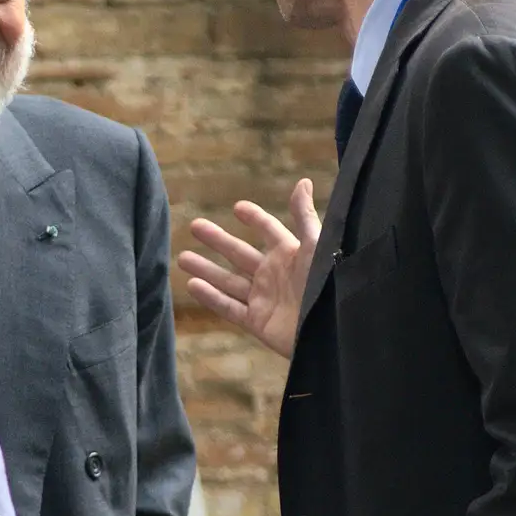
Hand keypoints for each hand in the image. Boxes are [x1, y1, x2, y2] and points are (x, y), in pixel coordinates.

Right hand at [176, 178, 320, 359]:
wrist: (333, 333)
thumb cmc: (329, 288)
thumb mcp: (318, 247)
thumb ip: (305, 217)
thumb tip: (303, 182)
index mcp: (291, 254)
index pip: (269, 230)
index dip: (254, 218)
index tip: (238, 207)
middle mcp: (274, 274)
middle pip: (239, 253)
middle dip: (217, 240)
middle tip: (194, 226)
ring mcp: (264, 299)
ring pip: (228, 280)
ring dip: (205, 268)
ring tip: (181, 257)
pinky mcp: (258, 322)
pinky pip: (229, 307)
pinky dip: (211, 297)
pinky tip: (192, 285)